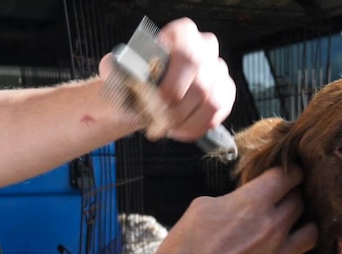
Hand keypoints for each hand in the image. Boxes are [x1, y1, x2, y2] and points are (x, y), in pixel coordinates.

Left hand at [99, 18, 234, 141]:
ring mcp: (219, 71)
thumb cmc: (135, 77)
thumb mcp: (119, 69)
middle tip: (157, 124)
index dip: (174, 85)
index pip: (187, 56)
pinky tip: (179, 131)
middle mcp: (206, 48)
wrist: (147, 90)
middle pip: (200, 85)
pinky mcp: (226, 92)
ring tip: (166, 129)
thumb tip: (115, 71)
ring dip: (187, 122)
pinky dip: (197, 127)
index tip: (156, 103)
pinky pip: (218, 114)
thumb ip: (115, 69)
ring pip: (212, 103)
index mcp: (183, 34)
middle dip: (177, 111)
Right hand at [146, 167, 316, 253]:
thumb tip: (244, 200)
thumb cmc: (183, 247)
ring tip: (296, 230)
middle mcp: (271, 227)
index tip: (292, 175)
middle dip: (295, 199)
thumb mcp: (203, 207)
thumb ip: (233, 200)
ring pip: (312, 234)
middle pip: (300, 203)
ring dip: (305, 229)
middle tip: (287, 203)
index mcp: (252, 203)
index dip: (292, 173)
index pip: (287, 176)